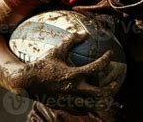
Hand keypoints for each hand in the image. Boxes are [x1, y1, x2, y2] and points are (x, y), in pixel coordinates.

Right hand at [9, 33, 123, 112]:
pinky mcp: (65, 107)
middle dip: (112, 87)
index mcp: (74, 75)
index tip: (109, 54)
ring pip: (93, 105)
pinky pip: (82, 110)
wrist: (26, 82)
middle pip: (100, 93)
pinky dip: (89, 105)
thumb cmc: (42, 64)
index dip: (106, 59)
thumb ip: (71, 41)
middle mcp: (74, 90)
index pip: (97, 67)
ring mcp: (70, 101)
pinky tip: (91, 100)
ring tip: (109, 93)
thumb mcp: (56, 51)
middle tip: (116, 80)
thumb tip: (84, 32)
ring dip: (103, 99)